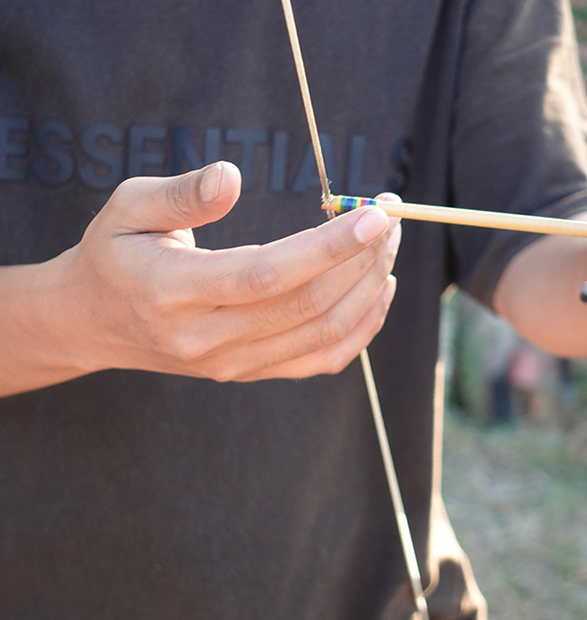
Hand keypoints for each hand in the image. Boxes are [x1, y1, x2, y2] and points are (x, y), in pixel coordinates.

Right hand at [8, 161, 400, 392]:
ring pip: (322, 335)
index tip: (372, 217)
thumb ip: (182, 193)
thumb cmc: (116, 253)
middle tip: (389, 218)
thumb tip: (232, 177)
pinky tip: (381, 290)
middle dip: (360, 260)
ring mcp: (232, 365)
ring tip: (389, 245)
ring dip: (369, 289)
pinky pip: (322, 359)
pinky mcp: (252, 373)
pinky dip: (362, 328)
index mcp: (172, 293)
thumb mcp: (129, 207)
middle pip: (306, 306)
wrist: (94, 322)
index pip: (266, 275)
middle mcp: (205, 340)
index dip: (326, 248)